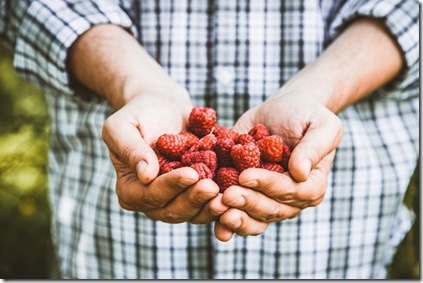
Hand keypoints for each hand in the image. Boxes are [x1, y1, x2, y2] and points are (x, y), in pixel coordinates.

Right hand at [102, 89, 227, 222]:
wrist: (164, 106)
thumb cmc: (139, 113)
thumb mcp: (122, 126)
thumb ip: (131, 149)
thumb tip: (146, 175)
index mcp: (130, 190)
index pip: (150, 195)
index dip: (171, 186)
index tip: (192, 174)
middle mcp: (152, 202)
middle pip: (173, 209)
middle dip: (194, 199)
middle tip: (214, 188)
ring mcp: (176, 200)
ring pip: (194, 212)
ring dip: (211, 206)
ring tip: (229, 194)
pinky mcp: (195, 194)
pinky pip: (209, 202)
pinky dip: (223, 199)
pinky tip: (238, 190)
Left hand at [214, 93, 342, 240]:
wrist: (283, 110)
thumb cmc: (306, 115)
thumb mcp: (321, 125)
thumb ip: (314, 148)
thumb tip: (300, 172)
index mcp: (311, 185)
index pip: (292, 192)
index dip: (269, 186)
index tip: (246, 175)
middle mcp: (290, 199)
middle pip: (271, 209)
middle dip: (247, 203)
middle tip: (226, 196)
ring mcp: (266, 199)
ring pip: (253, 218)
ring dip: (234, 217)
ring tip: (215, 208)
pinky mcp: (246, 193)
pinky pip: (236, 210)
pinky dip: (221, 217)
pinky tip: (208, 214)